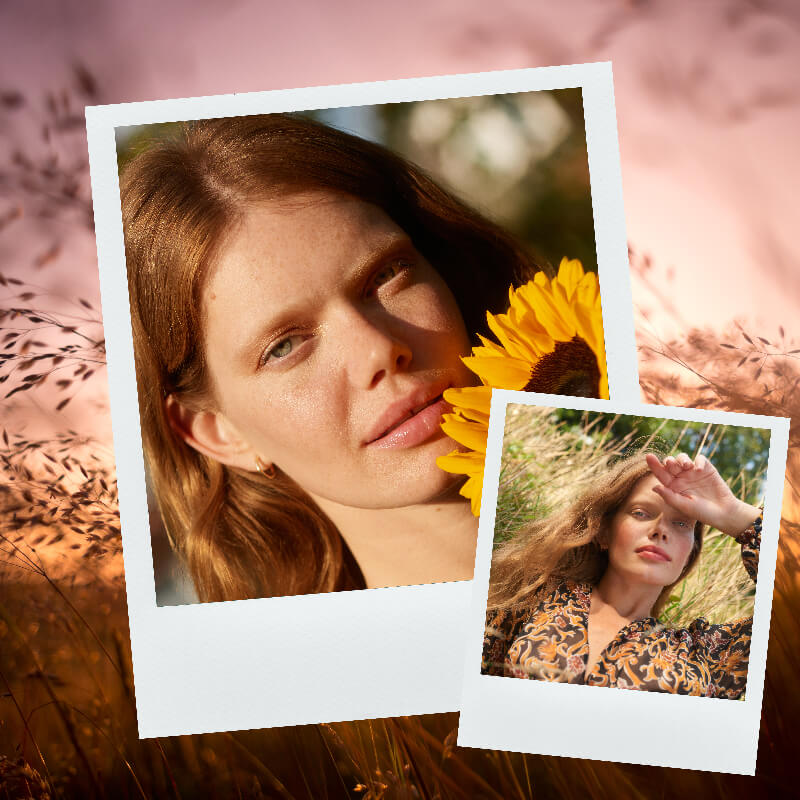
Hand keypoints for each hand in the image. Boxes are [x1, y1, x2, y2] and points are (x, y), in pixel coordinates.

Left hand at [645, 453, 760, 537]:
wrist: (723, 513)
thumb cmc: (701, 512)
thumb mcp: (683, 505)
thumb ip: (669, 496)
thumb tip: (654, 486)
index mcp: (672, 485)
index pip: (660, 473)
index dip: (654, 464)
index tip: (648, 456)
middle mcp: (681, 477)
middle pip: (671, 463)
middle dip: (669, 461)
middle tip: (671, 464)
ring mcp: (693, 472)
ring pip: (683, 458)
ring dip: (682, 459)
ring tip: (687, 465)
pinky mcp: (706, 469)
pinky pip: (700, 459)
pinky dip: (698, 460)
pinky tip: (699, 469)